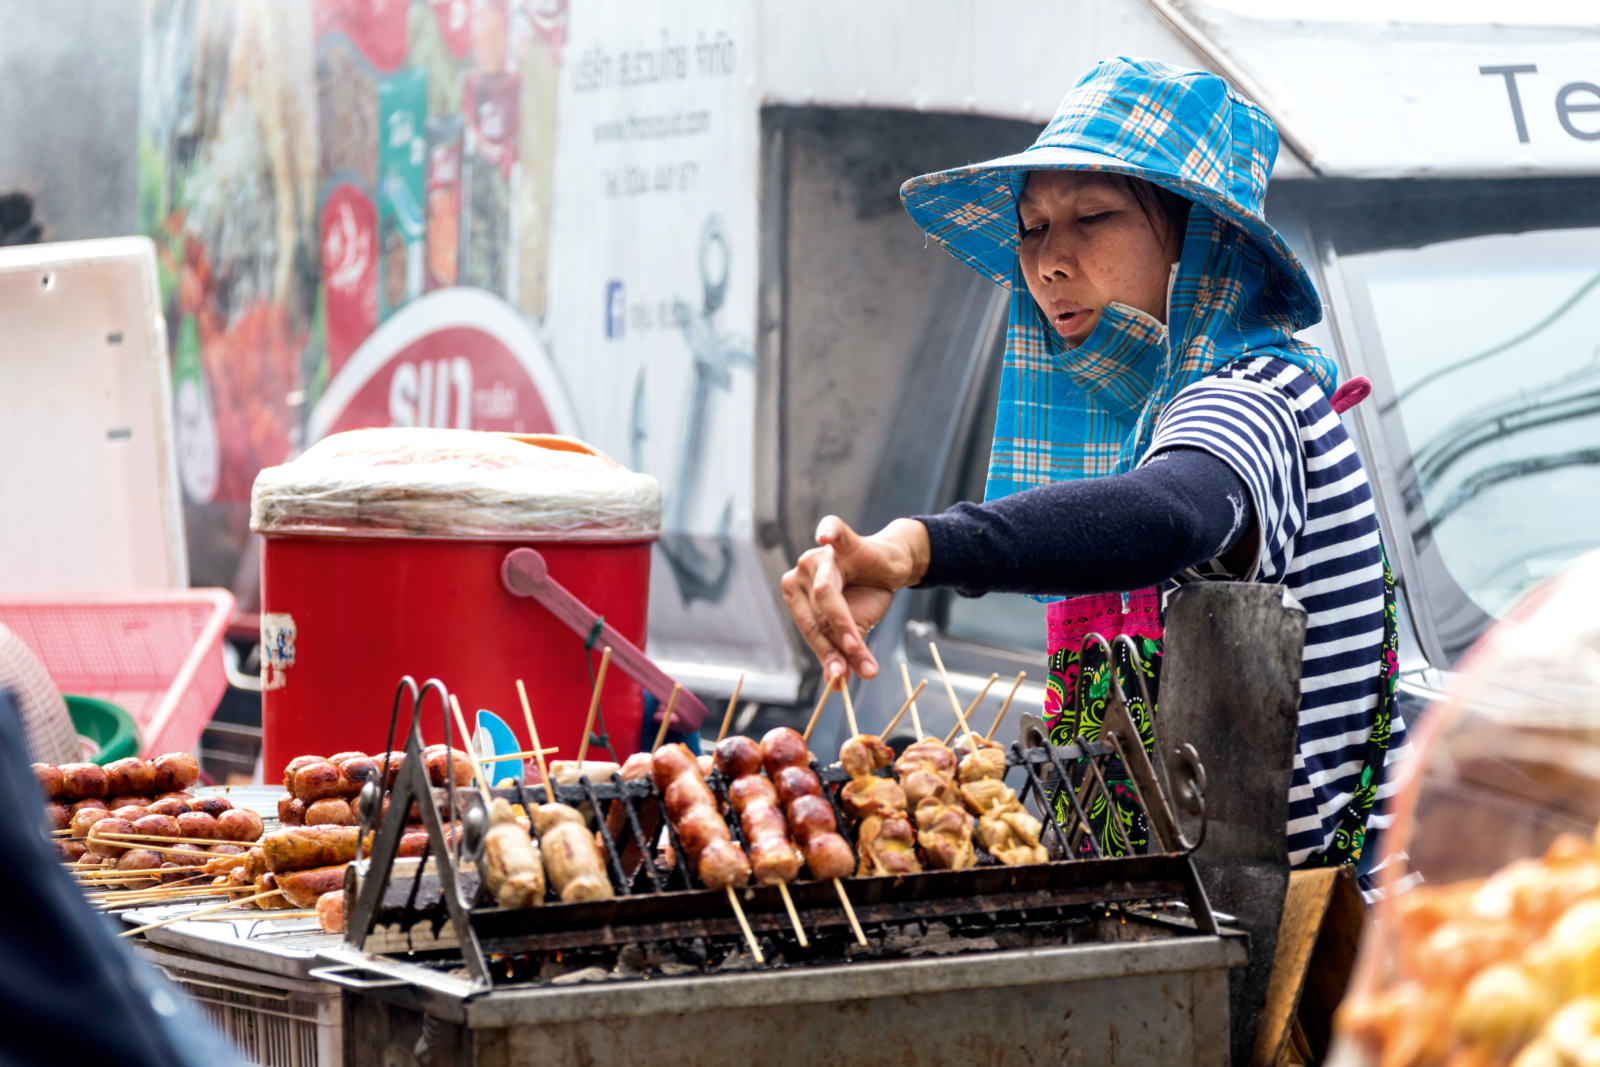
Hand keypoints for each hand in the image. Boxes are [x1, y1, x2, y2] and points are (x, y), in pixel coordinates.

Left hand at [780, 516, 929, 681]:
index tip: (839, 680)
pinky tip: (824, 536)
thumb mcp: (855, 629)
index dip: (824, 655)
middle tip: (850, 672)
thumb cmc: (867, 595)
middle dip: (834, 646)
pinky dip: (830, 533)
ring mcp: (822, 556)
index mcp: (798, 595)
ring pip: (826, 594)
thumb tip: (837, 688)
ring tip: (856, 647)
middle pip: (816, 616)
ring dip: (842, 623)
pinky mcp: (847, 543)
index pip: (810, 630)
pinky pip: (837, 536)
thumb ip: (844, 653)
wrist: (893, 567)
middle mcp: (802, 574)